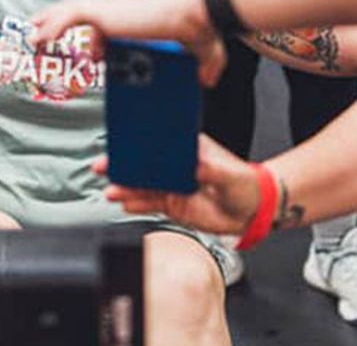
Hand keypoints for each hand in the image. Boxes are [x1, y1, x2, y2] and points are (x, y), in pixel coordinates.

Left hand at [30, 0, 227, 85]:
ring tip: (32, 39)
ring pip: (69, 12)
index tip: (91, 56)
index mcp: (134, 18)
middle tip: (42, 38)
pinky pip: (69, 16)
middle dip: (58, 22)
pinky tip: (39, 38)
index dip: (95, 41)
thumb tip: (209, 81)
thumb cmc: (198, 28)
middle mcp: (119, 11)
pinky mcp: (103, 13)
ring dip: (48, 23)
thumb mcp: (201, 53)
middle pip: (80, 13)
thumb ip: (204, 67)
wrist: (196, 16)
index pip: (106, 23)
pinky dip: (52, 26)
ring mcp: (109, 10)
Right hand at [97, 136, 263, 234]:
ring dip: (126, 187)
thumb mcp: (230, 175)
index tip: (124, 146)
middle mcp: (176, 165)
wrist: (251, 213)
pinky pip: (150, 204)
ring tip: (111, 190)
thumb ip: (212, 171)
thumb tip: (197, 167)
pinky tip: (125, 204)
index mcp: (188, 148)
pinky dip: (137, 204)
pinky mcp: (173, 204)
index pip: (160, 144)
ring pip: (144, 185)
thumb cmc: (245, 185)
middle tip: (105, 167)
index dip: (141, 144)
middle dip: (124, 165)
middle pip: (146, 164)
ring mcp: (173, 185)